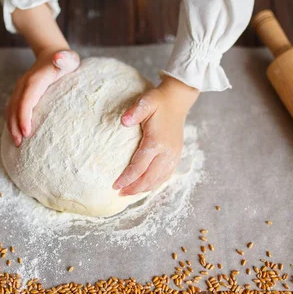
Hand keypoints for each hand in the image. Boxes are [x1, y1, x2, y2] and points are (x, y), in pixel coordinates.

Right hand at [6, 4, 79, 145]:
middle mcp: (24, 84)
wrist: (51, 53)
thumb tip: (58, 58)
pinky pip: (12, 108)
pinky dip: (12, 121)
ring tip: (17, 142)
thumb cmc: (65, 60)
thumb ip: (65, 58)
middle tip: (19, 143)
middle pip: (15, 107)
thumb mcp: (69, 58)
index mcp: (35, 79)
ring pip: (10, 108)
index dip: (24, 116)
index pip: (26, 100)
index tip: (27, 132)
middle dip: (15, 126)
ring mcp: (20, 88)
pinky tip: (16, 133)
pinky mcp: (20, 93)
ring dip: (11, 125)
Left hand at [113, 76, 199, 195]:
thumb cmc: (158, 101)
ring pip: (158, 180)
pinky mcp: (176, 156)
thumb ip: (135, 111)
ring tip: (129, 193)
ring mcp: (173, 156)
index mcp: (157, 142)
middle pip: (149, 178)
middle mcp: (167, 153)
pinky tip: (145, 186)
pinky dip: (154, 184)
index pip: (139, 167)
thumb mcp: (146, 102)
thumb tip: (123, 121)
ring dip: (143, 189)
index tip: (115, 185)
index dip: (127, 178)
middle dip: (134, 188)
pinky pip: (165, 176)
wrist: (177, 100)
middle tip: (119, 193)